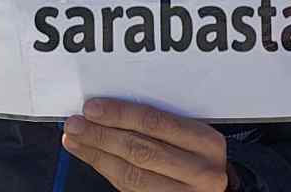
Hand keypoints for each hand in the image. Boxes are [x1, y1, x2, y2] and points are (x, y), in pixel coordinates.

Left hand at [62, 98, 230, 191]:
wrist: (215, 191)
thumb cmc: (198, 157)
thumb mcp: (191, 135)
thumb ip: (159, 123)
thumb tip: (109, 107)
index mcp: (206, 143)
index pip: (157, 123)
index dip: (120, 114)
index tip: (93, 107)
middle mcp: (201, 172)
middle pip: (141, 150)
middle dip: (102, 135)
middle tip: (75, 124)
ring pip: (131, 175)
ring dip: (97, 154)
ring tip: (75, 140)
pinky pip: (129, 189)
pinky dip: (105, 170)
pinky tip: (91, 156)